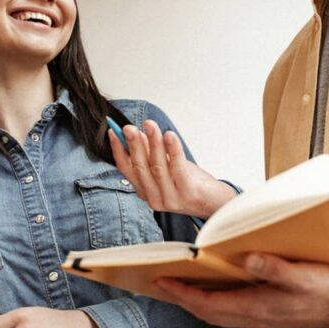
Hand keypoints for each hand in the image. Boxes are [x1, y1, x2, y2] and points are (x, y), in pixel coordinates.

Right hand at [109, 120, 235, 217]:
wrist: (215, 202)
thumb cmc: (191, 183)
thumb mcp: (168, 166)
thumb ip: (152, 153)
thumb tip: (138, 132)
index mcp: (145, 192)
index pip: (127, 170)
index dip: (118, 150)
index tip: (113, 131)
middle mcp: (154, 198)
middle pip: (140, 168)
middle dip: (134, 145)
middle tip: (128, 127)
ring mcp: (170, 198)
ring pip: (157, 166)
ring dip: (153, 143)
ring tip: (150, 125)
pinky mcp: (187, 193)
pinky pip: (177, 167)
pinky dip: (173, 149)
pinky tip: (169, 135)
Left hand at [154, 253, 328, 327]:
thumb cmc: (328, 291)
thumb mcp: (303, 275)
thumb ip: (274, 268)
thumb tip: (246, 258)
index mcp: (258, 307)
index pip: (209, 303)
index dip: (182, 293)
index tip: (162, 281)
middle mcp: (254, 316)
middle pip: (207, 311)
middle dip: (181, 298)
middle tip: (160, 283)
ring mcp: (260, 317)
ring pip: (217, 312)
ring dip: (196, 301)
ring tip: (179, 285)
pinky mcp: (267, 313)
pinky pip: (230, 310)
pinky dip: (214, 301)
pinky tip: (214, 288)